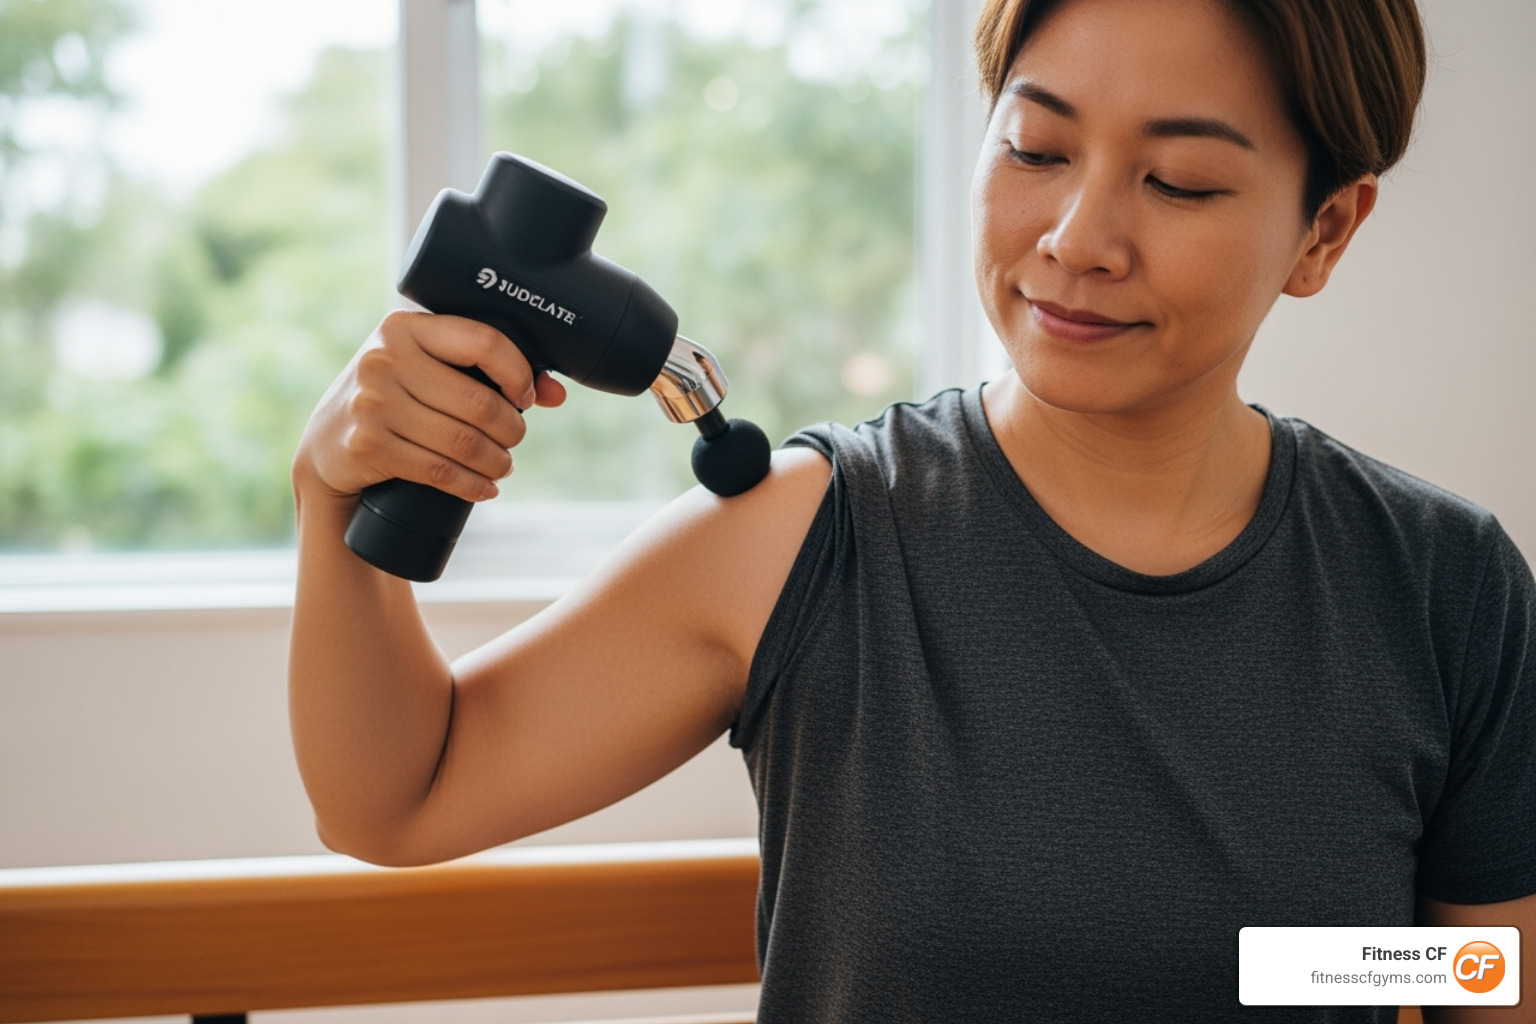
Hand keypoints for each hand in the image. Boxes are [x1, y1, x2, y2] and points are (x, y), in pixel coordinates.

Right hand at [293, 310, 566, 504]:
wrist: (327, 446)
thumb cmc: (393, 400)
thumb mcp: (425, 370)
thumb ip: (484, 370)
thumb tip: (555, 392)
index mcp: (404, 326)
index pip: (484, 341)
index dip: (519, 373)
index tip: (526, 396)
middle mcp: (383, 358)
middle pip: (480, 401)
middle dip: (511, 429)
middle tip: (513, 440)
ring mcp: (371, 402)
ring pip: (464, 440)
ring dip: (497, 462)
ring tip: (502, 466)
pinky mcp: (367, 445)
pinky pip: (439, 470)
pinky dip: (472, 485)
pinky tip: (484, 488)